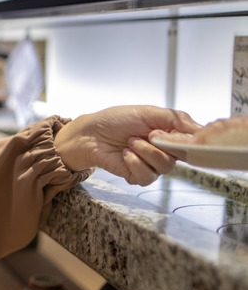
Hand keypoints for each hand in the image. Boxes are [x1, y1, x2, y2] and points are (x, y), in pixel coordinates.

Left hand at [54, 105, 200, 185]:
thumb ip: (176, 118)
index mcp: (168, 133)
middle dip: (163, 144)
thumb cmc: (115, 120)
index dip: (186, 140)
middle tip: (147, 134)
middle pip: (180, 156)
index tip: (174, 133)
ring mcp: (150, 164)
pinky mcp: (137, 176)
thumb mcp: (148, 112)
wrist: (90, 134)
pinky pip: (148, 176)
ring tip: (130, 142)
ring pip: (165, 167)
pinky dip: (136, 164)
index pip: (191, 141)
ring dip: (146, 152)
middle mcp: (162, 150)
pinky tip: (126, 154)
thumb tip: (200, 129)